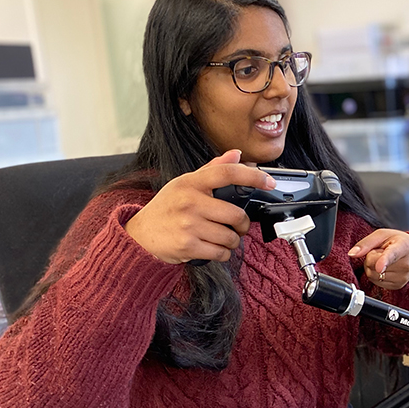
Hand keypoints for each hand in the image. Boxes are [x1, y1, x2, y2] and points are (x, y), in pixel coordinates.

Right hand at [124, 150, 276, 263]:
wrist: (140, 234)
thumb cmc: (167, 208)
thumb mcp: (184, 184)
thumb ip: (212, 170)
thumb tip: (236, 154)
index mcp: (191, 183)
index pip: (227, 173)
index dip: (252, 175)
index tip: (268, 181)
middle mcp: (190, 202)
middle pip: (236, 214)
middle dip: (243, 224)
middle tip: (238, 226)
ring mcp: (188, 224)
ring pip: (231, 237)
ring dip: (233, 241)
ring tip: (223, 238)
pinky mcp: (187, 246)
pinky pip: (221, 253)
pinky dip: (223, 253)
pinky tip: (215, 248)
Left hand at [348, 229, 408, 289]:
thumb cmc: (398, 242)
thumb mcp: (383, 235)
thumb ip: (366, 243)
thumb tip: (352, 253)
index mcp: (403, 247)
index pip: (392, 254)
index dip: (384, 261)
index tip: (380, 267)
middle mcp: (405, 264)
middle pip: (373, 265)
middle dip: (371, 258)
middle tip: (380, 252)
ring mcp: (402, 277)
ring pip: (372, 275)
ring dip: (372, 267)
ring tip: (382, 260)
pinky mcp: (397, 286)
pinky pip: (375, 282)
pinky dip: (375, 275)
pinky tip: (384, 268)